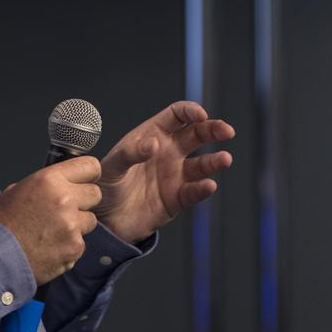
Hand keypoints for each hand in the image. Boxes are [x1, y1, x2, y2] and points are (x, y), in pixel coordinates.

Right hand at [0, 156, 102, 285]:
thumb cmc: (1, 224)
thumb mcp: (17, 190)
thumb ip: (44, 184)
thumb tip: (58, 184)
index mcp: (49, 179)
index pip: (90, 166)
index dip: (89, 175)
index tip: (85, 181)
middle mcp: (64, 199)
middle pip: (95, 194)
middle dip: (84, 202)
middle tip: (67, 211)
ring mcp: (72, 225)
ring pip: (90, 221)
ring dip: (78, 226)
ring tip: (54, 233)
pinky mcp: (74, 248)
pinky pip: (81, 244)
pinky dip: (70, 247)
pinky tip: (51, 248)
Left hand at [96, 102, 233, 245]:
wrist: (105, 220)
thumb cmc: (106, 185)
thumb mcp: (112, 166)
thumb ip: (131, 153)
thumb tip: (154, 143)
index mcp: (152, 135)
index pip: (177, 116)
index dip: (190, 111)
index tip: (200, 115)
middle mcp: (168, 152)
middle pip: (197, 135)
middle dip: (213, 129)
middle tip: (226, 131)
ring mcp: (175, 175)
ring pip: (202, 164)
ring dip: (215, 160)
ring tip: (224, 159)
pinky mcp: (178, 199)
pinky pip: (194, 191)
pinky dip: (203, 188)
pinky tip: (208, 185)